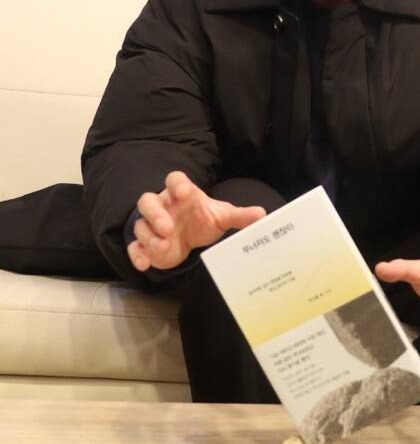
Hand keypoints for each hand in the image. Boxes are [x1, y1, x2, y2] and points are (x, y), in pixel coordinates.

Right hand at [127, 171, 265, 271]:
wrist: (190, 237)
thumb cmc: (202, 219)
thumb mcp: (221, 216)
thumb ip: (239, 215)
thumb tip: (262, 213)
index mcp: (182, 194)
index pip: (174, 180)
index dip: (176, 184)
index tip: (182, 192)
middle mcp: (163, 206)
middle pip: (148, 201)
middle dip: (155, 214)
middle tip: (168, 227)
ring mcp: (151, 225)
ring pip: (140, 225)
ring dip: (149, 236)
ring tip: (162, 246)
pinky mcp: (145, 244)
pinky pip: (133, 246)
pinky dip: (137, 254)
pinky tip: (144, 263)